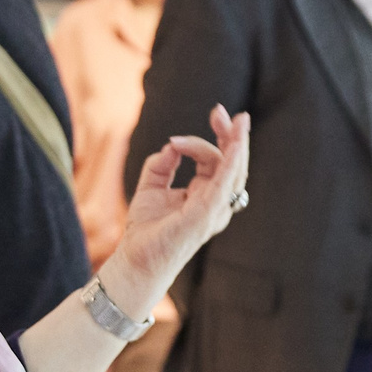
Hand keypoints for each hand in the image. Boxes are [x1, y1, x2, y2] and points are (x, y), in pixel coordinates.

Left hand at [109, 106, 251, 310]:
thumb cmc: (146, 229)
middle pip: (232, 163)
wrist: (135, 259)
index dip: (216, 137)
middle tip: (222, 112)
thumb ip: (160, 164)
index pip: (217, 159)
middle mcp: (215, 202)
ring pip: (234, 172)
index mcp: (205, 195)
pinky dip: (231, 165)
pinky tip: (234, 146)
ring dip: (236, 145)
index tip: (214, 114)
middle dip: (232, 135)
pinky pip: (223, 186)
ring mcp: (214, 210)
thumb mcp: (150, 186)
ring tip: (236, 122)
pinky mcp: (205, 216)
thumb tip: (172, 146)